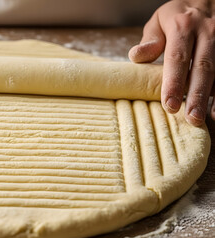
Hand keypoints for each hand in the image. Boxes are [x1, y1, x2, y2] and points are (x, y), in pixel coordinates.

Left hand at [129, 0, 213, 125]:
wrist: (204, 0)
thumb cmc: (176, 17)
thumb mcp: (158, 21)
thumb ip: (149, 40)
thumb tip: (136, 56)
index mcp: (183, 26)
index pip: (177, 58)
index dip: (173, 83)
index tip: (169, 105)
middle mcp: (207, 32)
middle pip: (203, 67)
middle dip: (197, 95)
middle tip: (190, 118)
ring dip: (212, 97)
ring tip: (205, 119)